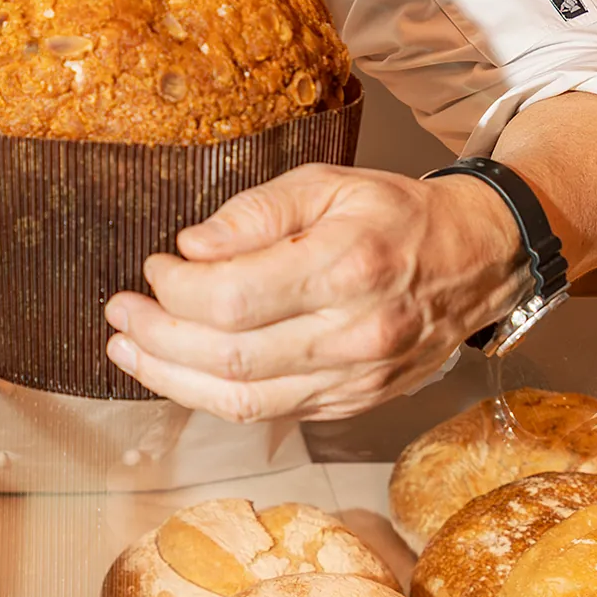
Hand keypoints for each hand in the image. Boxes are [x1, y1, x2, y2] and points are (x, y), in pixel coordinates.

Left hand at [104, 164, 524, 422]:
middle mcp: (355, 335)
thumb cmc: (396, 215)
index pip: (235, 298)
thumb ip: (257, 213)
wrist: (476, 261)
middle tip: (119, 314)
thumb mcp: (329, 183)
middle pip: (231, 360)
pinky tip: (179, 369)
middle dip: (158, 339)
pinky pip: (268, 413)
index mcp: (348, 268)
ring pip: (243, 401)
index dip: (177, 290)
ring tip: (128, 348)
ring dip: (171, 379)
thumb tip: (192, 247)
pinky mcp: (351, 403)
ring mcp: (355, 380)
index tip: (153, 267)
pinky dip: (212, 395)